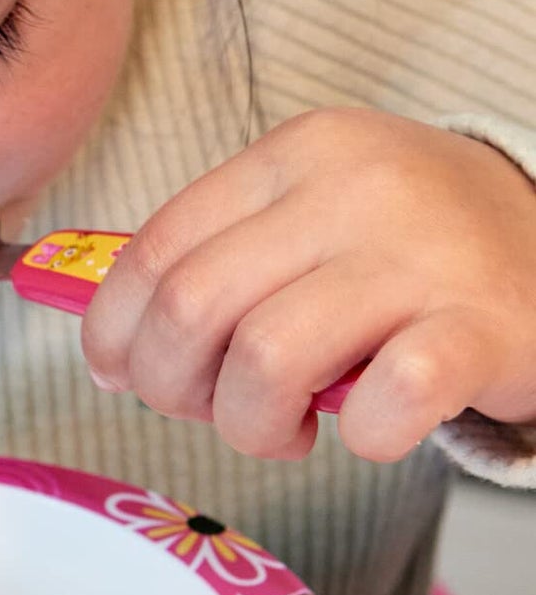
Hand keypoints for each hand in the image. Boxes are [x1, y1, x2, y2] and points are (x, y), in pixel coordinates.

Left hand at [80, 108, 535, 461]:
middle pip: (191, 307)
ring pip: (264, 359)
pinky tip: (371, 428)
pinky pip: (385, 403)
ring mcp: (423, 256)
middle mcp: (357, 189)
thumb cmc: (405, 254)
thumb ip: (215, 262)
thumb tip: (112, 348)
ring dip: (250, 423)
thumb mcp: (309, 220)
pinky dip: (362, 439)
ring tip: (284, 425)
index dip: (113, 331)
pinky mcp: (482, 328)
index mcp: (297, 155)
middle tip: (208, 407)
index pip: (154, 248)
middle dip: (171, 386)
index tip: (121, 374)